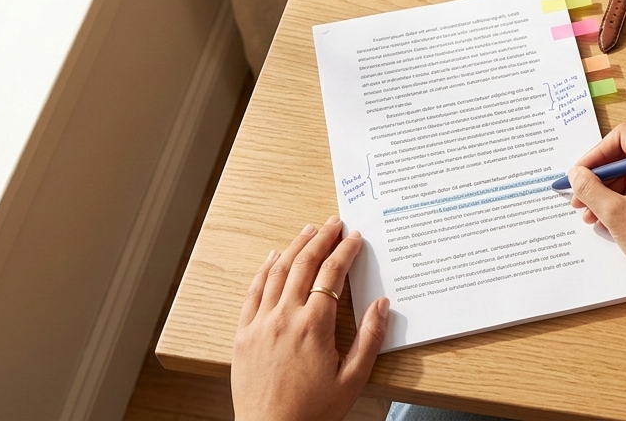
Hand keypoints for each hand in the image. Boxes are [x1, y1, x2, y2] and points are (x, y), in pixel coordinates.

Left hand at [231, 216, 389, 420]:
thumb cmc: (313, 411)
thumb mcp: (353, 379)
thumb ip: (370, 339)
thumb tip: (382, 305)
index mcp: (314, 327)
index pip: (332, 275)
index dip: (345, 251)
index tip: (355, 238)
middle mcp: (284, 318)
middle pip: (304, 264)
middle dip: (321, 239)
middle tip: (334, 223)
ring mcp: (260, 324)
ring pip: (277, 272)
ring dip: (294, 247)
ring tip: (308, 231)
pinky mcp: (243, 334)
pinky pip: (253, 292)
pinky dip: (264, 270)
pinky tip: (273, 258)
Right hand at [567, 123, 625, 294]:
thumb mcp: (615, 214)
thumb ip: (590, 189)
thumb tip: (576, 174)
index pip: (624, 138)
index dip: (597, 154)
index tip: (580, 172)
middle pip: (625, 157)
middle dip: (599, 177)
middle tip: (579, 194)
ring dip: (606, 192)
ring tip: (589, 212)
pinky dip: (619, 201)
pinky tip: (604, 218)